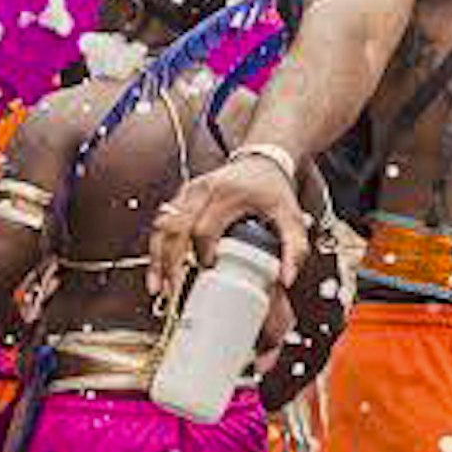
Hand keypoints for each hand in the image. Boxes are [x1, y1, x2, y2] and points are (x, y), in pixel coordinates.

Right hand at [151, 153, 310, 299]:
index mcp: (228, 194)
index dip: (204, 252)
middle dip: (171, 262)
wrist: (262, 161)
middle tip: (172, 290)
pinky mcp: (182, 197)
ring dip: (158, 258)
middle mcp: (202, 190)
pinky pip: (161, 223)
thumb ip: (295, 247)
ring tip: (158, 286)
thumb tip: (287, 278)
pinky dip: (157, 248)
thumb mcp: (290, 216)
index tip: (209, 268)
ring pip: (162, 226)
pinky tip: (157, 269)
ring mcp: (188, 192)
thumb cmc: (273, 189)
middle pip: (175, 228)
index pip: (205, 227)